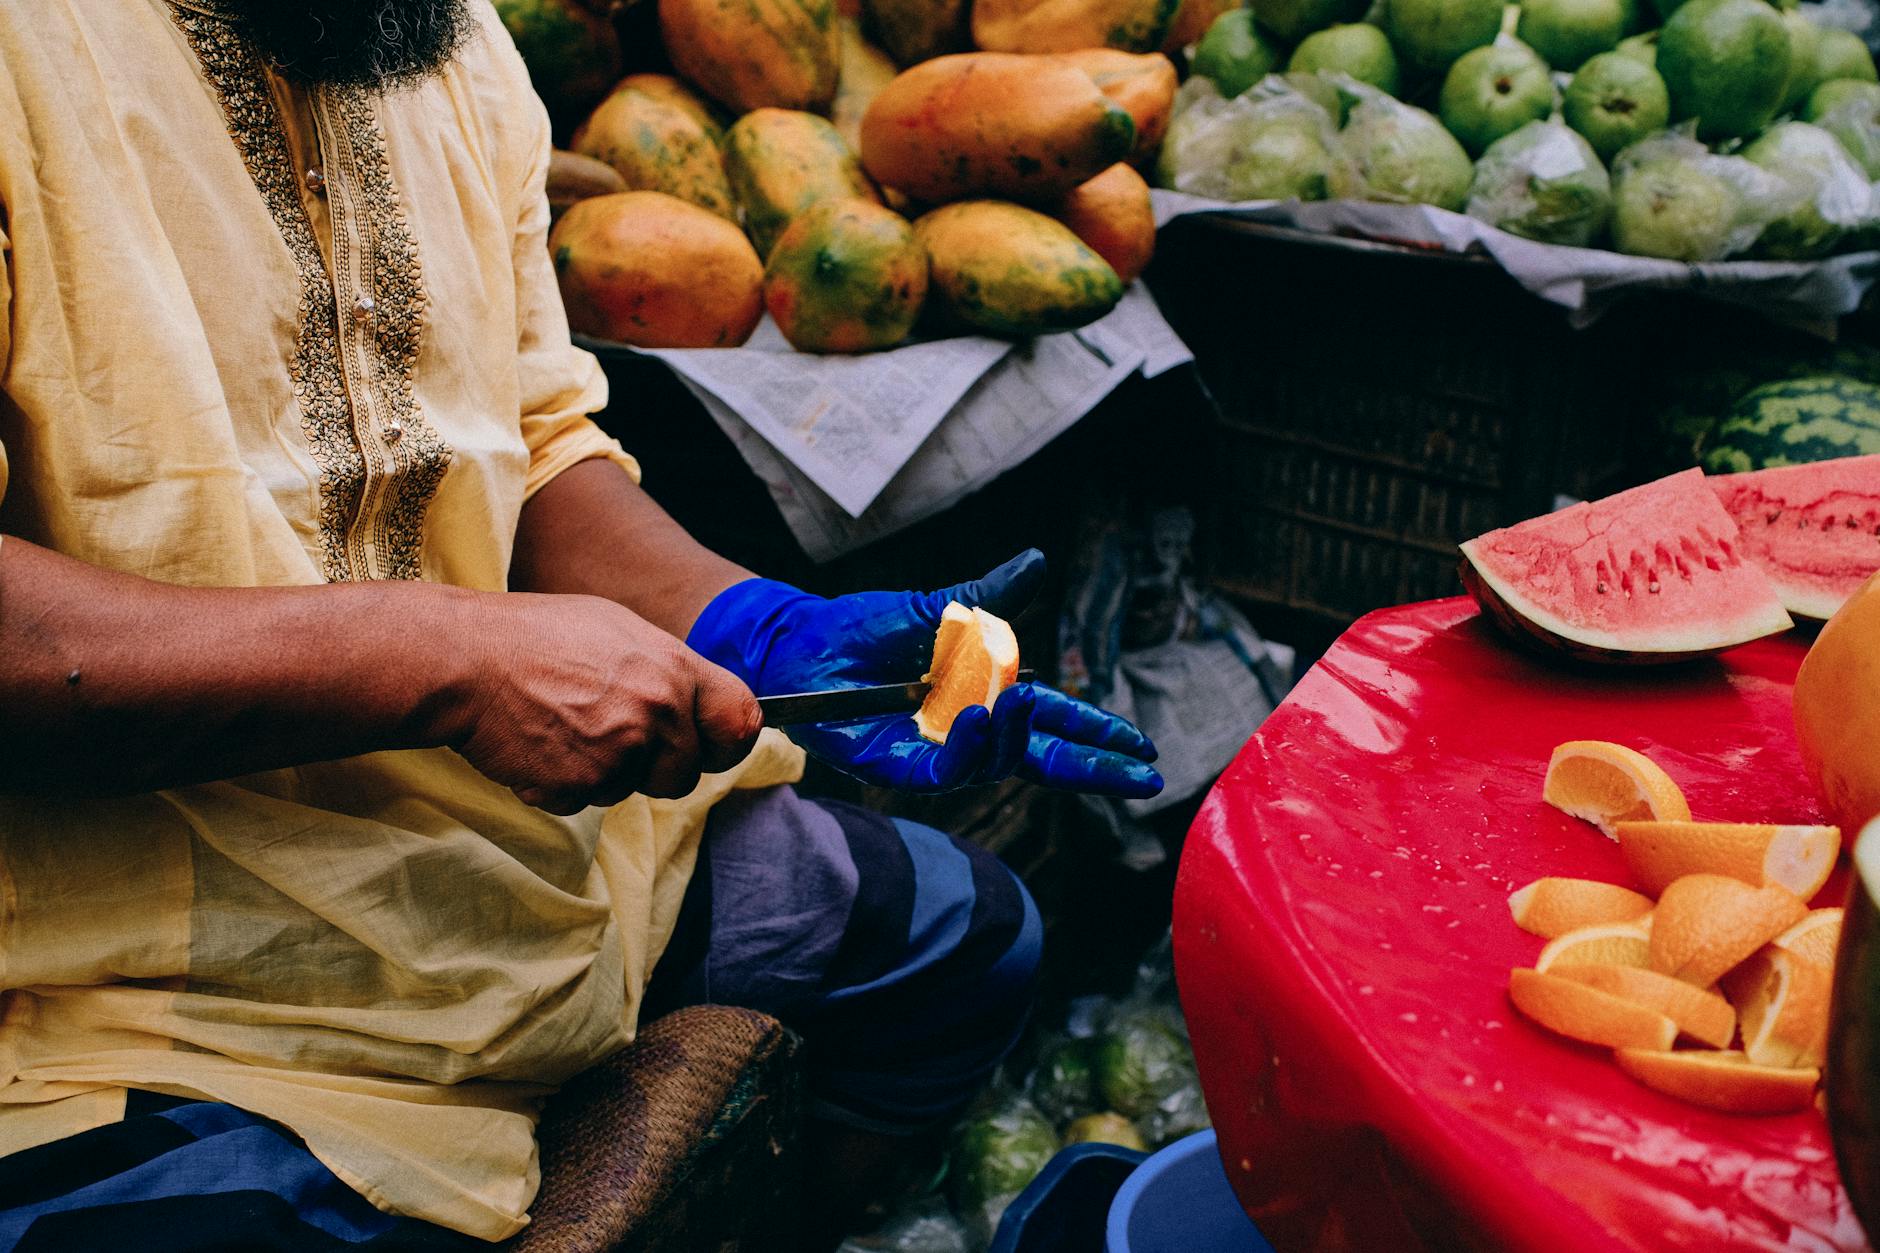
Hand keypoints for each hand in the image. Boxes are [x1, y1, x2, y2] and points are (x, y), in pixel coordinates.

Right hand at [447, 592, 761, 812]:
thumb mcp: (618, 629)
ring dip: (604, 773)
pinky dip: (562, 785)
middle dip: (654, 766)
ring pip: (631, 790)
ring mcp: (619, 753)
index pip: (741, 721)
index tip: (715, 747)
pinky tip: (540, 745)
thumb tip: (695, 700)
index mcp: (674, 668)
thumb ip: (666, 670)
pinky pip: (584, 803)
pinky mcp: (579, 786)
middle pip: (685, 774)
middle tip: (609, 735)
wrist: (465, 661)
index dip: (729, 741)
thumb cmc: (536, 637)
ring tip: (564, 727)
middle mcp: (657, 712)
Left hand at [686, 550, 1162, 796]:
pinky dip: (968, 747)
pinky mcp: (901, 767)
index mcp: (988, 693)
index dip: (1096, 735)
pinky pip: (946, 770)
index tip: (1140, 748)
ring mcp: (938, 753)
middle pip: (1043, 758)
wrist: (803, 643)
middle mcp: (970, 731)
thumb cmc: (866, 627)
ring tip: (1022, 703)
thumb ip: (990, 595)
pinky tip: (982, 717)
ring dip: (1017, 738)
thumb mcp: (938, 607)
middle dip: (1093, 768)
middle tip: (1142, 775)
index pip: (1055, 722)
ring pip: (998, 763)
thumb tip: (1038, 560)